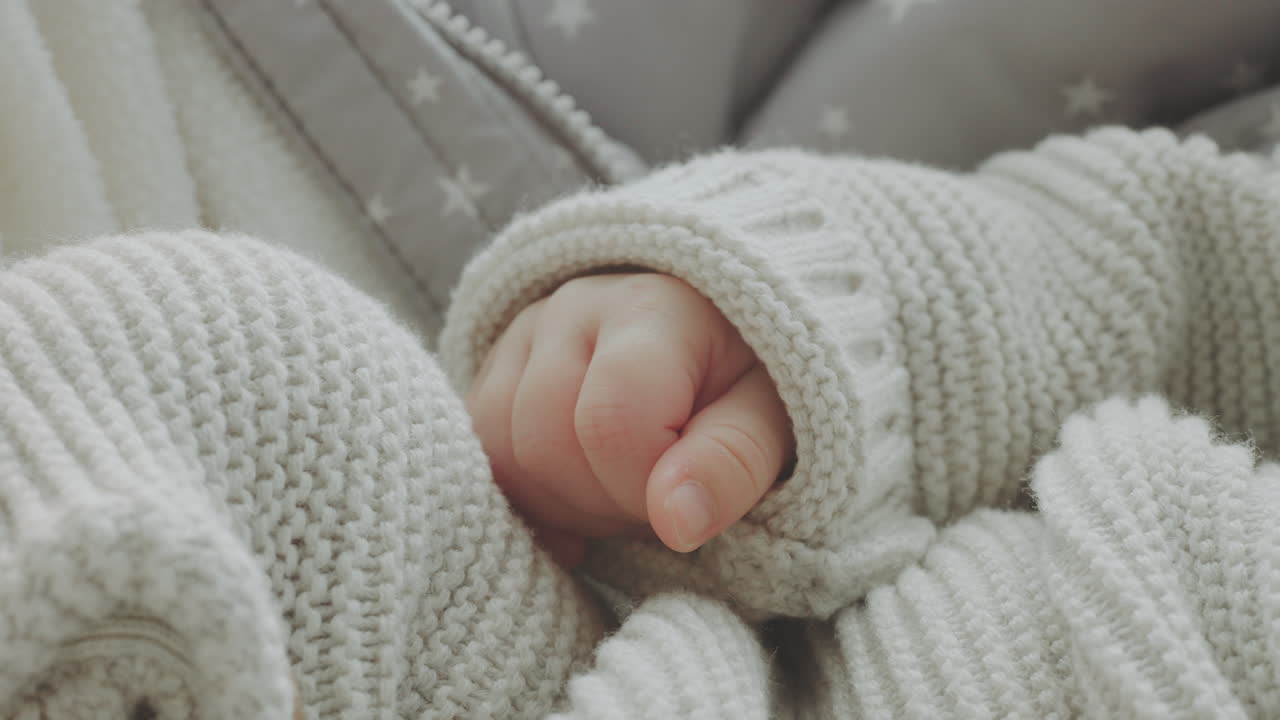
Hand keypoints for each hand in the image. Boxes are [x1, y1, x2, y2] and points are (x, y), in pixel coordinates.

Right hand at [465, 273, 793, 564]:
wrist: (721, 344)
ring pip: (502, 457)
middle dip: (606, 502)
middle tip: (661, 498)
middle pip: (544, 444)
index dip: (646, 489)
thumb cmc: (754, 385)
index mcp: (652, 308)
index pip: (610, 424)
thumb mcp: (780, 421)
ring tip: (628, 491)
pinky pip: (482, 459)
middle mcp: (573, 308)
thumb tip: (676, 522)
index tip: (690, 494)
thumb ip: (734, 462)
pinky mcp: (494, 371)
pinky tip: (582, 500)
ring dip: (568, 505)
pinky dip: (531, 500)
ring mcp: (523, 337)